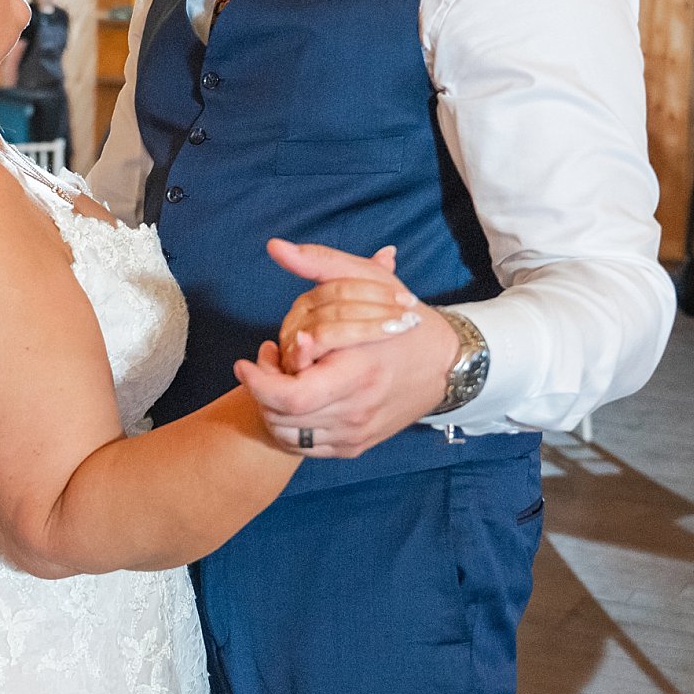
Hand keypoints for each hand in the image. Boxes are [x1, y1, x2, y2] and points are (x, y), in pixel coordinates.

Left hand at [231, 239, 461, 457]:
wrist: (446, 366)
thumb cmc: (402, 319)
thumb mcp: (367, 283)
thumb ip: (319, 264)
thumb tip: (275, 247)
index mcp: (358, 370)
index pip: (291, 395)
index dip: (259, 381)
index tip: (247, 360)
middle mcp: (357, 408)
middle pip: (283, 417)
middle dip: (259, 392)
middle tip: (258, 366)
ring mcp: (356, 432)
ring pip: (289, 435)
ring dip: (270, 409)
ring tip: (275, 379)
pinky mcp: (355, 446)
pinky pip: (306, 447)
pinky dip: (289, 426)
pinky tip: (293, 399)